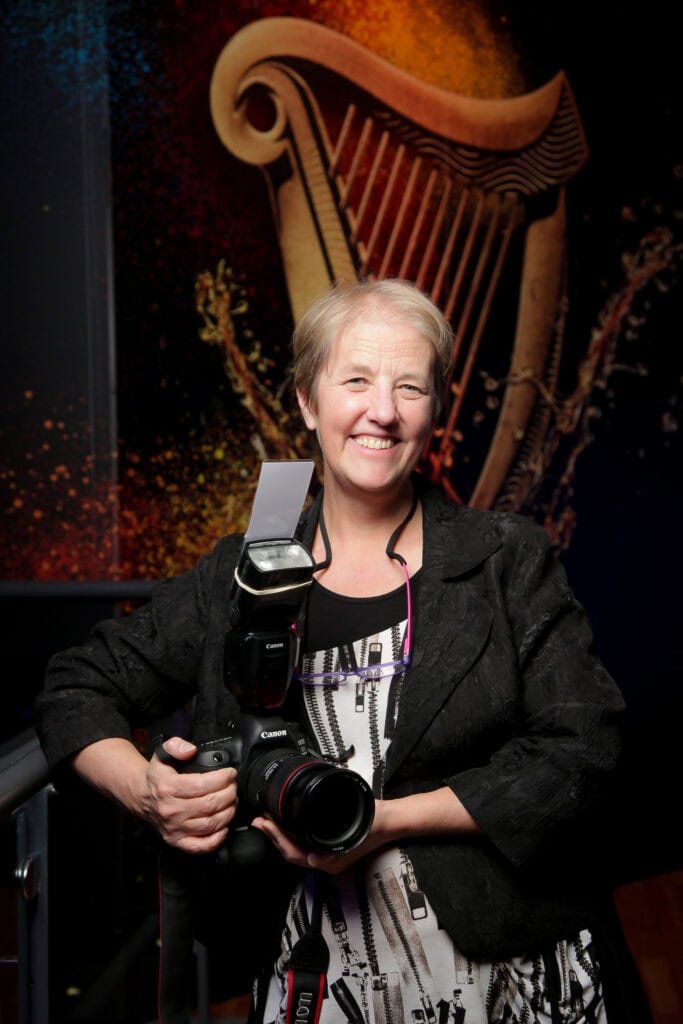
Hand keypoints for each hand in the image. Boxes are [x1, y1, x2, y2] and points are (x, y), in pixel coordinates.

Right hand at [139, 736, 237, 853]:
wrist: (141, 797)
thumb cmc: (156, 778)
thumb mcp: (161, 754)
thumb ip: (176, 746)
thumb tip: (190, 750)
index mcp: (168, 788)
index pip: (202, 785)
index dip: (222, 779)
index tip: (230, 773)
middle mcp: (171, 810)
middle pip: (210, 805)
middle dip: (229, 794)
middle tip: (233, 787)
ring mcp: (174, 828)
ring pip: (209, 824)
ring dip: (228, 812)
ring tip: (232, 801)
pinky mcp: (176, 841)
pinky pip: (200, 846)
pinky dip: (216, 839)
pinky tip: (223, 827)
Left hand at [251, 801, 390, 873]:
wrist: (391, 820)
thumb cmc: (375, 822)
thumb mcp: (357, 831)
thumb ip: (335, 849)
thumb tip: (312, 860)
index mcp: (331, 861)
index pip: (295, 853)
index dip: (278, 838)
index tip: (266, 822)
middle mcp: (327, 862)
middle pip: (291, 854)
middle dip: (273, 837)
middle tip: (260, 820)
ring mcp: (328, 856)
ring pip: (296, 850)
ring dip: (280, 836)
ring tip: (267, 821)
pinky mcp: (329, 847)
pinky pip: (303, 845)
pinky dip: (291, 835)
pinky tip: (285, 824)